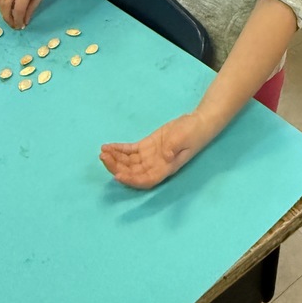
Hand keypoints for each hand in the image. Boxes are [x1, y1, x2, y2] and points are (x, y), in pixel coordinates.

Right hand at [0, 0, 63, 28]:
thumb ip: (31, 9)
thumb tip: (23, 22)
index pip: (18, 8)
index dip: (18, 19)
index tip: (20, 27)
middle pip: (5, 3)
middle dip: (7, 17)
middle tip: (12, 25)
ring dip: (3, 10)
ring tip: (10, 18)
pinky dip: (4, 2)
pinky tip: (9, 8)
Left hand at [99, 112, 215, 189]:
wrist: (198, 123)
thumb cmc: (193, 132)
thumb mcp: (184, 139)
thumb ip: (173, 148)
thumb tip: (164, 156)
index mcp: (165, 168)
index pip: (145, 180)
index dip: (131, 180)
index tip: (117, 175)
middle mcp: (155, 165)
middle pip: (132, 172)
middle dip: (117, 166)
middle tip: (104, 157)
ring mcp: (150, 156)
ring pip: (129, 162)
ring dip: (115, 158)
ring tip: (103, 151)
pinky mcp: (147, 146)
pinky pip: (130, 151)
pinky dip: (119, 149)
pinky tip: (108, 147)